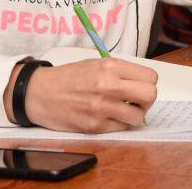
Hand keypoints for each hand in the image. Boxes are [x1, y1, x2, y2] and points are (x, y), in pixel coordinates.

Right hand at [7, 58, 157, 133]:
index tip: (141, 86)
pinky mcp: (95, 126)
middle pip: (150, 96)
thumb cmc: (69, 77)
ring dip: (134, 114)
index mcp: (110, 67)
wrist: (41, 93)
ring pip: (138, 117)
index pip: (151, 77)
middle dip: (147, 100)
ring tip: (122, 109)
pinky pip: (121, 128)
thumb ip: (120, 72)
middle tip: (136, 100)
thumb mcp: (96, 64)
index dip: (148, 83)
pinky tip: (107, 116)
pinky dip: (118, 123)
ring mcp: (102, 108)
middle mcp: (108, 86)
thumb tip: (143, 83)